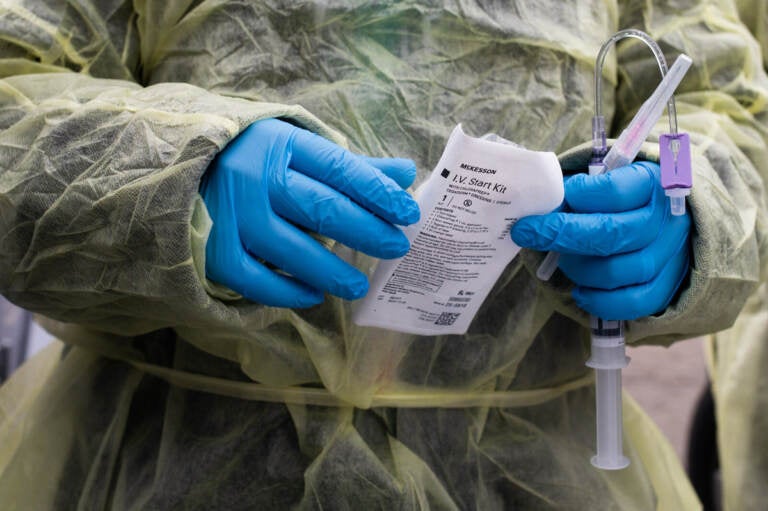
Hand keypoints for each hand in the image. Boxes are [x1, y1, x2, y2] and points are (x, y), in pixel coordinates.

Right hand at [200, 118, 419, 307]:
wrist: (176, 171)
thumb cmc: (251, 162)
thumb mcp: (296, 151)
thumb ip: (351, 167)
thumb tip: (406, 174)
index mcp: (280, 145)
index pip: (340, 169)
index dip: (378, 192)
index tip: (408, 212)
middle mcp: (255, 178)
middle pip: (322, 209)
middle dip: (367, 230)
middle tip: (397, 246)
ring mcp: (232, 217)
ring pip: (292, 250)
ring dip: (332, 271)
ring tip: (360, 285)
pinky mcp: (215, 251)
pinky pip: (257, 280)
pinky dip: (288, 292)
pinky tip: (313, 295)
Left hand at [511, 161, 690, 319]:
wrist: (665, 219)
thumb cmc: (624, 197)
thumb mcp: (609, 178)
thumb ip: (581, 190)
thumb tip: (542, 206)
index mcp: (652, 183)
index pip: (613, 191)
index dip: (576, 196)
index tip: (549, 201)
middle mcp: (666, 219)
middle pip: (611, 234)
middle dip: (562, 235)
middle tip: (527, 232)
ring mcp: (671, 255)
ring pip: (618, 271)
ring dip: (579, 269)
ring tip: (564, 261)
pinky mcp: (669, 286)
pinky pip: (633, 302)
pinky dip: (600, 301)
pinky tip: (580, 292)